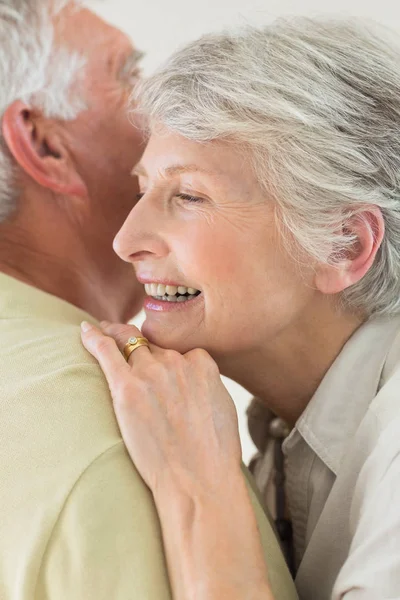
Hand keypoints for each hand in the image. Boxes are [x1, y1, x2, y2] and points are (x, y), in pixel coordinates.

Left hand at [81, 321, 241, 498]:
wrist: (199, 479)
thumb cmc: (214, 453)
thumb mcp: (223, 406)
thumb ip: (207, 385)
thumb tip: (197, 384)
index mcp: (202, 364)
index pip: (178, 351)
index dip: (166, 359)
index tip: (157, 364)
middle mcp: (176, 362)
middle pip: (151, 345)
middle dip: (136, 340)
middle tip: (120, 334)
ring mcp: (150, 373)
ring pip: (128, 342)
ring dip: (114, 333)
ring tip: (103, 330)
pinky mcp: (127, 388)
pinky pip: (106, 352)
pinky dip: (94, 337)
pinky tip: (85, 330)